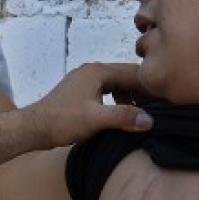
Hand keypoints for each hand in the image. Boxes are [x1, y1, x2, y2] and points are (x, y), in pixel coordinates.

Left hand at [25, 62, 152, 147]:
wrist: (33, 128)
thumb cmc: (61, 121)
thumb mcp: (96, 120)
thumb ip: (123, 117)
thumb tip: (150, 120)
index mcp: (97, 71)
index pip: (133, 72)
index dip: (150, 85)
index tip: (166, 100)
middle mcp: (92, 71)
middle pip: (126, 76)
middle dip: (142, 91)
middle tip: (158, 107)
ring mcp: (85, 80)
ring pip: (117, 84)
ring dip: (130, 97)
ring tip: (141, 114)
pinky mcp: (81, 92)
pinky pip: (107, 91)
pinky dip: (118, 100)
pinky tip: (121, 115)